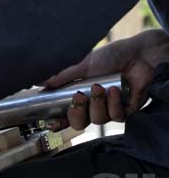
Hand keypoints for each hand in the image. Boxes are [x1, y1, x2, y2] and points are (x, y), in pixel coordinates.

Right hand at [43, 29, 168, 129]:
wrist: (138, 54)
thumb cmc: (112, 56)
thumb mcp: (84, 64)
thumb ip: (63, 76)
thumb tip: (40, 82)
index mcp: (81, 92)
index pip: (66, 112)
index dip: (58, 120)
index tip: (51, 122)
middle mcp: (93, 103)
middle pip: (79, 122)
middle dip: (77, 112)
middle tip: (78, 97)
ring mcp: (109, 108)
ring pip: (97, 120)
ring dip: (97, 104)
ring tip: (100, 87)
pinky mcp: (126, 110)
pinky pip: (116, 117)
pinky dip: (114, 104)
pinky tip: (116, 91)